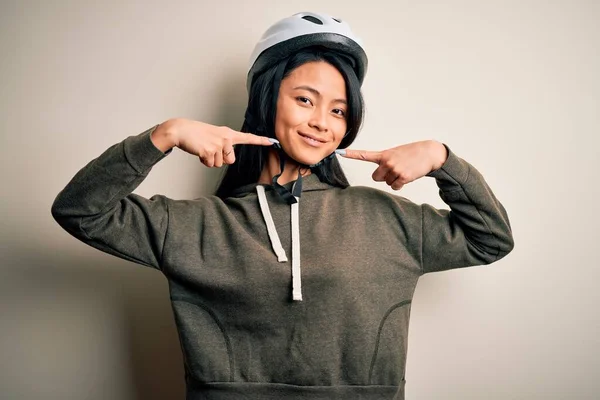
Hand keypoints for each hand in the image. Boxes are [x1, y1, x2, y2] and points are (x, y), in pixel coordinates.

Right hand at [154, 118, 273, 166]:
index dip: (260, 141)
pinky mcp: (210, 151)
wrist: (181, 130)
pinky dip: (203, 161)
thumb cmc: (196, 134)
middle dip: (219, 159)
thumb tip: (228, 159)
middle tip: (209, 148)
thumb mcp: (214, 136)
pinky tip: (199, 151)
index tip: (272, 141)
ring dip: (210, 160)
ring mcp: (218, 144)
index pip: (247, 138)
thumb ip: (224, 145)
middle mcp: (226, 138)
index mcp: (228, 133)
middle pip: (230, 161)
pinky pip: (210, 164)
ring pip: (219, 164)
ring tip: (203, 148)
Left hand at [338, 140, 447, 189]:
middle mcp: (387, 161)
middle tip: (395, 169)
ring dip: (394, 179)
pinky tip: (407, 175)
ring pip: (387, 183)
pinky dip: (400, 184)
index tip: (339, 153)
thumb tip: (380, 176)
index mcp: (383, 154)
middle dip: (384, 176)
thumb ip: (385, 161)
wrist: (429, 153)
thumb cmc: (411, 153)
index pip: (364, 155)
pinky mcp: (402, 177)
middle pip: (375, 178)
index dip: (351, 154)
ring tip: (404, 170)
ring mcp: (394, 169)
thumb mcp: (396, 153)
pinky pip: (395, 187)